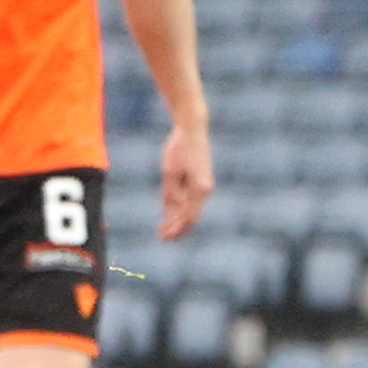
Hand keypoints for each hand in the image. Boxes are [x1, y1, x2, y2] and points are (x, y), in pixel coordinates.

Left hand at [157, 123, 214, 240]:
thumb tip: (170, 211)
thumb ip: (171, 192)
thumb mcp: (170, 171)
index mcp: (200, 189)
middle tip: (163, 238)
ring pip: (189, 208)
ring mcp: (203, 184)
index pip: (189, 216)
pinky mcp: (198, 179)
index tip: (164, 237)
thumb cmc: (180, 148)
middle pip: (190, 215)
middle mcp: (205, 189)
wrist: (192, 129)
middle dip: (177, 228)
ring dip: (177, 219)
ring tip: (163, 230)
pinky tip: (167, 214)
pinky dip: (178, 207)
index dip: (176, 228)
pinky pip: (188, 198)